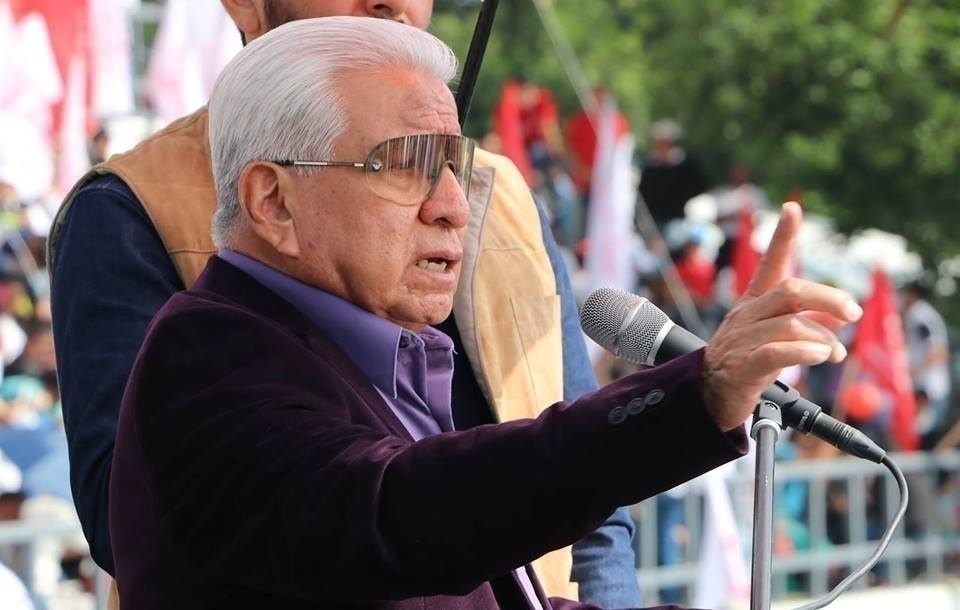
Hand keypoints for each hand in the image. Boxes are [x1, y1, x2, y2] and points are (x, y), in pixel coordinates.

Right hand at [701, 202, 862, 430]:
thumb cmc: (745, 365)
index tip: (792, 208)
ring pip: (790, 324)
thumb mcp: (774, 339)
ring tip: (835, 354)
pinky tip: (820, 355)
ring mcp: (743, 340)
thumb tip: (839, 323)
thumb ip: (805, 326)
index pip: (769, 264)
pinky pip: (776, 352)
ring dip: (824, 338)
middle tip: (853, 313)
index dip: (782, 236)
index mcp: (754, 304)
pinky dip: (804, 351)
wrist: (708, 397)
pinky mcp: (743, 366)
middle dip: (828, 298)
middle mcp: (747, 316)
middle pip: (791, 291)